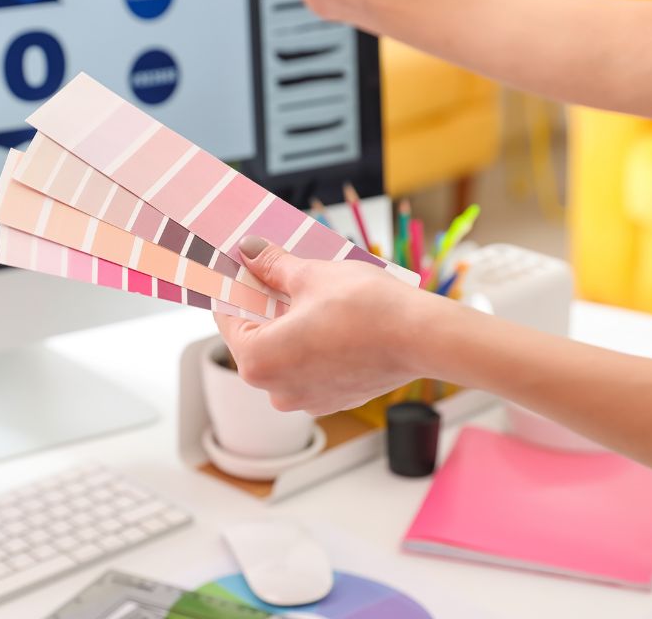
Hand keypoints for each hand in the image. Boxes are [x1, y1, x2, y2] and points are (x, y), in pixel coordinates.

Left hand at [214, 236, 444, 415]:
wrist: (423, 338)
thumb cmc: (367, 309)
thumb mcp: (310, 275)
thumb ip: (272, 265)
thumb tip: (250, 252)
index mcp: (257, 361)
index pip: (228, 317)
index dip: (235, 286)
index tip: (239, 267)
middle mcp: (276, 389)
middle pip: (255, 337)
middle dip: (264, 304)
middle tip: (273, 269)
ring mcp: (306, 399)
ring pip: (284, 354)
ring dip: (289, 324)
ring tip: (306, 290)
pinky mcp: (334, 399)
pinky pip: (310, 367)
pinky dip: (312, 344)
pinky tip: (328, 316)